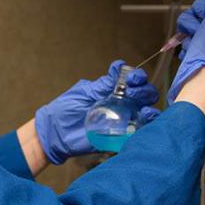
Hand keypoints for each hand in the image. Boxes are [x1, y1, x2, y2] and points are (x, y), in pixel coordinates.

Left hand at [35, 60, 159, 164]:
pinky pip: (139, 133)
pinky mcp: (120, 138)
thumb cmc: (65, 109)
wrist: (54, 132)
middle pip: (146, 96)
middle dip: (144, 90)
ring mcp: (123, 121)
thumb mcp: (84, 92)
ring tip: (141, 107)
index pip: (134, 82)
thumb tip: (119, 67)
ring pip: (147, 113)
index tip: (132, 78)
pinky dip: (148, 125)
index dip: (138, 77)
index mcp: (113, 92)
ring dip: (150, 108)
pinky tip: (145, 119)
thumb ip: (102, 84)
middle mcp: (122, 105)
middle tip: (131, 91)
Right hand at [167, 0, 204, 103]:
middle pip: (192, 13)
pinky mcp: (190, 50)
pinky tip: (191, 51)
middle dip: (192, 21)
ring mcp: (200, 40)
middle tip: (201, 31)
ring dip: (187, 33)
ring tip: (195, 43)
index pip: (204, 3)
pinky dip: (183, 45)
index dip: (203, 8)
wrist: (202, 70)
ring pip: (184, 25)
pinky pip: (179, 40)